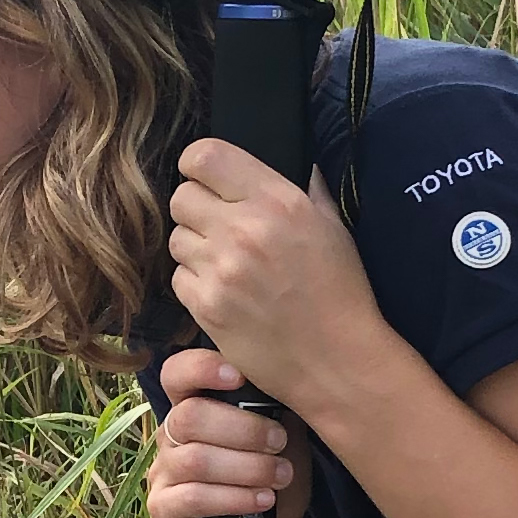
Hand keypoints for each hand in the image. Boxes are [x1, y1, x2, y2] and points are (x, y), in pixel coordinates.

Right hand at [148, 347, 315, 517]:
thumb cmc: (272, 480)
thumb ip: (276, 408)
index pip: (177, 373)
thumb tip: (285, 378)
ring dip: (246, 467)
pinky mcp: (163, 509)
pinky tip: (263, 500)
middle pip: (189, 416)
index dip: (200, 368)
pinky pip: (193, 497)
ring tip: (281, 476)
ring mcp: (162, 472)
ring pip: (196, 460)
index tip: (239, 377)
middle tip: (279, 442)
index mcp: (194, 406)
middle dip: (243, 429)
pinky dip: (234, 497)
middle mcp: (170, 435)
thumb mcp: (284, 439)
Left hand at [167, 149, 387, 409]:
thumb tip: (296, 157)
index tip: (207, 179)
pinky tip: (223, 293)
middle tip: (217, 227)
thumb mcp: (334, 227)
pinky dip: (195, 283)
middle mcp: (244, 229)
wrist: (336, 361)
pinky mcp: (207, 306)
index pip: (205, 156)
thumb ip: (308, 187)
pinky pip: (178, 278)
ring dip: (194, 248)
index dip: (198, 165)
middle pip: (181, 196)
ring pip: (176, 238)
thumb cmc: (341, 293)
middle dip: (195, 209)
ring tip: (225, 264)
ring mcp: (222, 269)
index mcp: (277, 201)